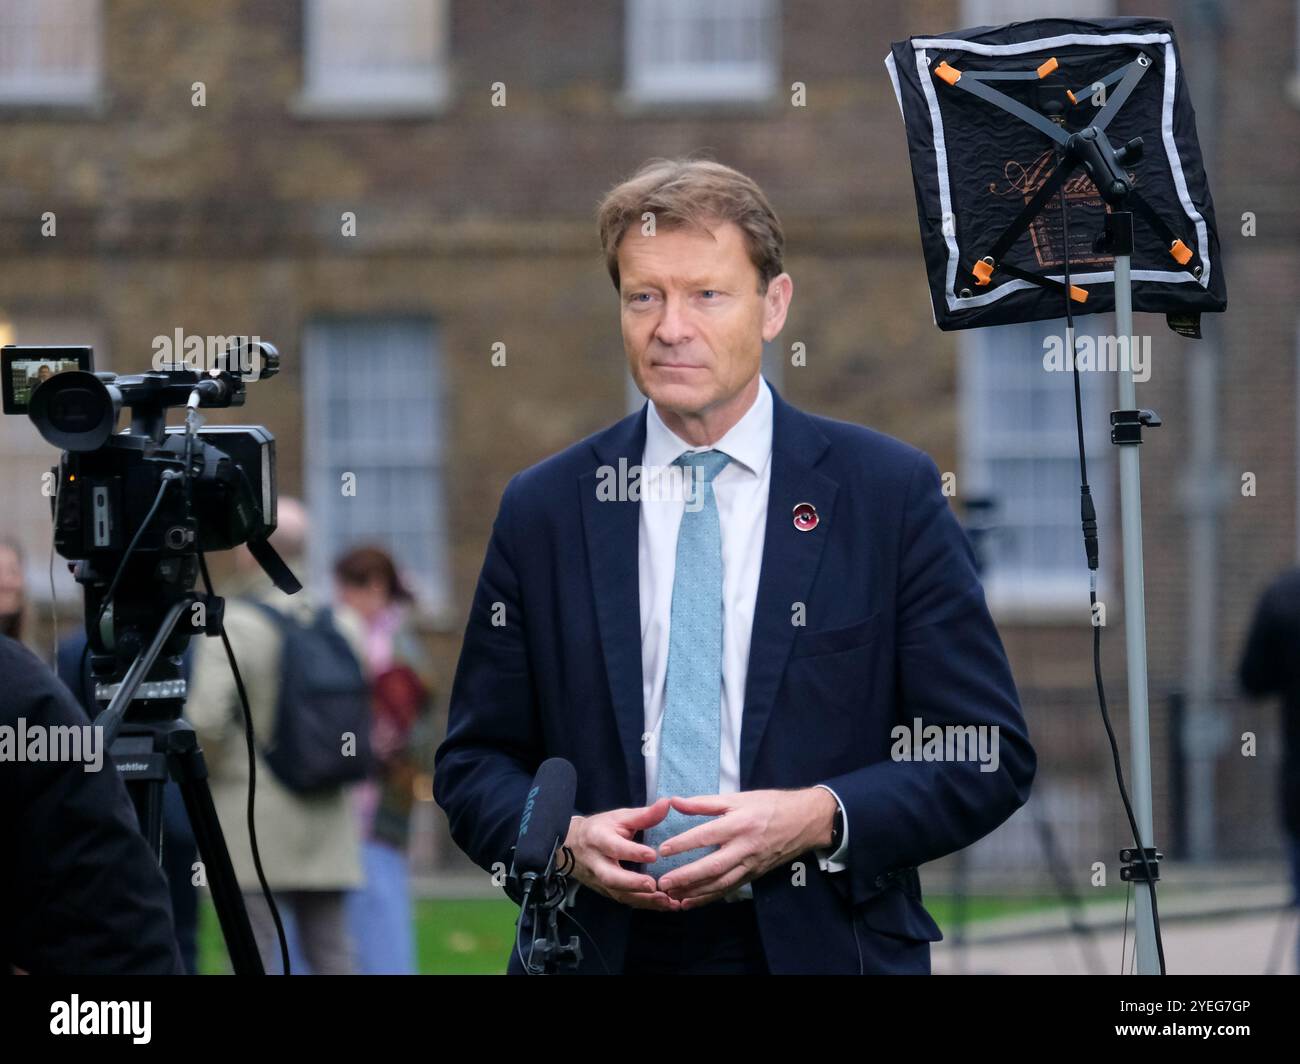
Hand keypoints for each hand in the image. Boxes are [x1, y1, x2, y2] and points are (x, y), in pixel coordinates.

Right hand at [563, 797, 683, 911]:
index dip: (632, 852)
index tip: (652, 855)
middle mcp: (597, 863)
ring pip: (619, 894)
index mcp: (598, 838)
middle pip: (611, 877)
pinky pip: (625, 901)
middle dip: (632, 883)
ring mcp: (599, 881)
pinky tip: (664, 905)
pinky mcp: (606, 892)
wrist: (571, 847)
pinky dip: (645, 905)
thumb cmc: (600, 828)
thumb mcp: (619, 817)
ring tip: (667, 901)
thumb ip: (644, 814)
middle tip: (654, 885)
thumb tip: (667, 803)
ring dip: (643, 900)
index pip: (614, 847)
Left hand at [653, 788, 837, 908]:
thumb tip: (675, 801)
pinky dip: (709, 898)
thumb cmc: (769, 805)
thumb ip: (705, 802)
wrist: (804, 821)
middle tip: (663, 883)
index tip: (663, 850)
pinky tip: (691, 902)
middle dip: (686, 877)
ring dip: (695, 892)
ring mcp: (750, 864)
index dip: (684, 843)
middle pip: (713, 866)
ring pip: (720, 883)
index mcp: (739, 823)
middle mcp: (744, 847)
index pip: (707, 835)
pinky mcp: (754, 875)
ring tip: (672, 896)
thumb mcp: (738, 797)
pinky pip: (729, 889)